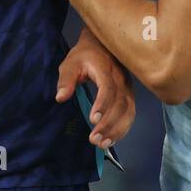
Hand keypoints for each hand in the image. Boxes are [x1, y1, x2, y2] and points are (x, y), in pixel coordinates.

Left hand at [58, 35, 134, 151]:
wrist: (102, 45)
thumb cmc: (85, 55)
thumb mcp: (71, 63)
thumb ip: (66, 80)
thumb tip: (60, 98)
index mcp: (106, 70)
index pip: (108, 88)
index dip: (102, 104)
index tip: (93, 120)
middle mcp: (121, 80)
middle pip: (120, 104)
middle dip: (108, 124)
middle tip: (94, 139)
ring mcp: (128, 88)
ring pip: (128, 111)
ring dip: (117, 130)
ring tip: (103, 144)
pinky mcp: (129, 96)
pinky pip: (130, 114)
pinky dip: (123, 129)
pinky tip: (112, 140)